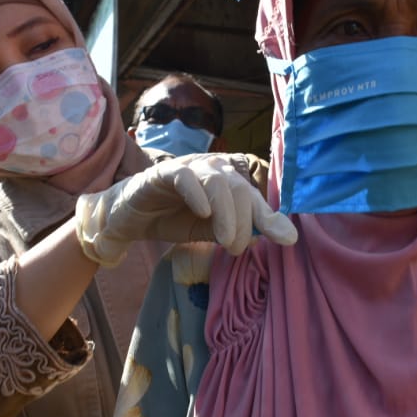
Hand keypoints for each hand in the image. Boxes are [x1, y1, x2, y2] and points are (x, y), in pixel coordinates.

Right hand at [76, 154, 297, 265]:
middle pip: (240, 189)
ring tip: (226, 240)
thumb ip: (233, 230)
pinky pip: (185, 176)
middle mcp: (213, 170)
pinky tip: (203, 213)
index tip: (287, 239)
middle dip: (244, 221)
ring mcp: (190, 168)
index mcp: (228, 183)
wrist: (129, 218)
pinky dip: (197, 194)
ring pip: (218, 182)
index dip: (272, 218)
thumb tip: (262, 237)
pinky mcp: (165, 172)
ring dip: (227, 213)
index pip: (255, 199)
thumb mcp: (208, 231)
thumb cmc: (173, 219)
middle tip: (237, 249)